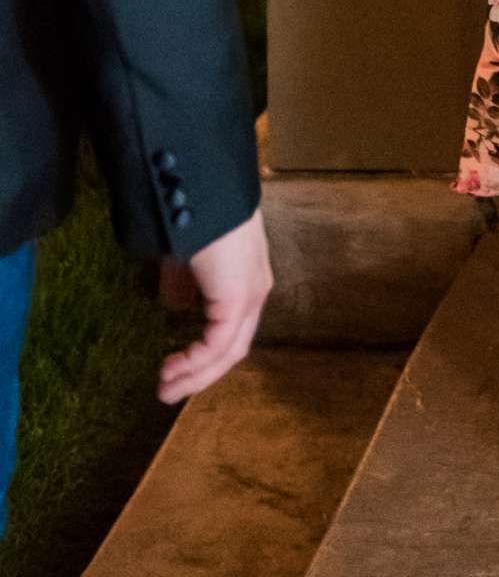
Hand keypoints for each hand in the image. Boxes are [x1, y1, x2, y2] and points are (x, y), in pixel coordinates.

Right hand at [156, 206, 272, 404]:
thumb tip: (175, 304)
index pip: (231, 327)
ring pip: (228, 351)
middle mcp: (255, 288)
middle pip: (233, 346)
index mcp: (245, 276)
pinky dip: (195, 362)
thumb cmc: (192, 212)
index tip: (173, 366)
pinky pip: (218, 343)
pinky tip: (172, 369)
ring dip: (195, 374)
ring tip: (165, 388)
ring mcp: (251, 294)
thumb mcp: (185, 252)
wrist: (202, 187)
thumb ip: (183, 279)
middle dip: (200, 373)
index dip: (205, 352)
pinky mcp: (238, 298)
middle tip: (168, 389)